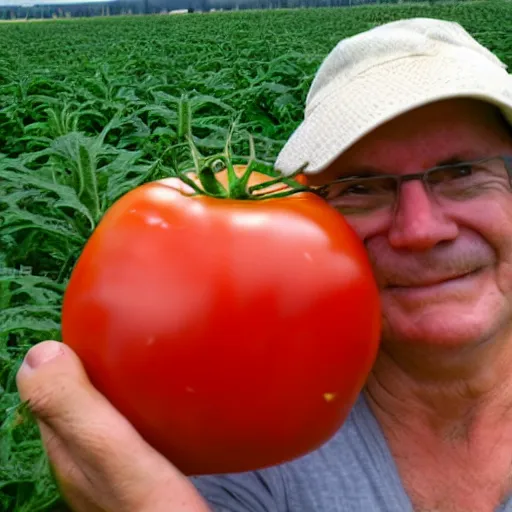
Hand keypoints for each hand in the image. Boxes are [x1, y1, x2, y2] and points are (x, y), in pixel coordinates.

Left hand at [16, 340, 210, 511]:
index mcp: (69, 449)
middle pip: (80, 394)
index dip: (68, 349)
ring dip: (124, 378)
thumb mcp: (113, 457)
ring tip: (153, 352)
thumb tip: (37, 353)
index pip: (52, 384)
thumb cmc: (156, 509)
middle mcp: (86, 457)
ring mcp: (116, 465)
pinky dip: (148, 399)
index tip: (101, 319)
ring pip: (110, 407)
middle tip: (133, 327)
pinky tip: (175, 394)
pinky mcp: (143, 469)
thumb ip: (74, 411)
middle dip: (98, 358)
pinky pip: (137, 421)